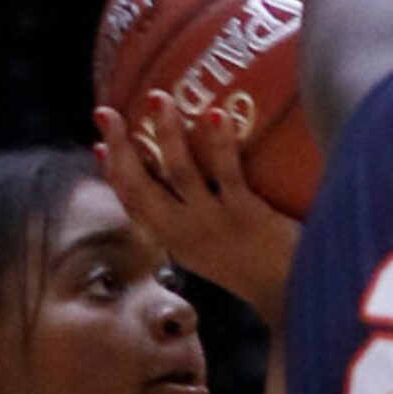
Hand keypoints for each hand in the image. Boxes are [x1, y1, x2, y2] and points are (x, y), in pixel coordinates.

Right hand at [95, 94, 300, 324]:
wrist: (293, 295)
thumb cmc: (260, 267)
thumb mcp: (215, 249)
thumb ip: (198, 220)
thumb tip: (189, 178)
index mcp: (175, 240)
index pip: (133, 205)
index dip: (112, 174)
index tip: (98, 145)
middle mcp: (186, 233)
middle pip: (140, 187)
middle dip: (119, 149)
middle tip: (105, 113)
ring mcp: (213, 224)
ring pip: (179, 173)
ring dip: (166, 134)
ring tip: (157, 99)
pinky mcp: (244, 217)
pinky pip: (226, 174)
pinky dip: (218, 143)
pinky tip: (214, 113)